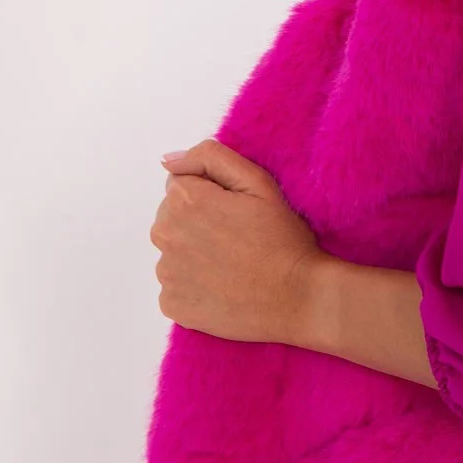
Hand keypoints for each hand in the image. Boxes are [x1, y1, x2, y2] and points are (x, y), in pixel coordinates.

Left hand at [151, 138, 322, 343]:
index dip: (209, 194)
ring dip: (194, 254)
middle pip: (171, 217)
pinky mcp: (170, 304)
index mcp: (185, 200)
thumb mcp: (259, 183)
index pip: (179, 184)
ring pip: (173, 252)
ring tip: (231, 265)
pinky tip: (222, 287)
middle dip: (197, 222)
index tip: (234, 212)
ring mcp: (166, 273)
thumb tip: (167, 161)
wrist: (297, 298)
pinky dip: (193, 286)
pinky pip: (175, 286)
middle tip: (235, 238)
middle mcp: (165, 234)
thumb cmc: (282, 239)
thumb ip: (210, 158)